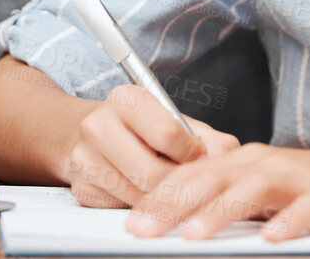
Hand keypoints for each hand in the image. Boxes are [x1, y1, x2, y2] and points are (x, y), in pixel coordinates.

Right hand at [65, 84, 237, 208]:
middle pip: (153, 173)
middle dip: (178, 183)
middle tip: (187, 182)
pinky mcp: (82, 188)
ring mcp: (84, 158)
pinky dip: (141, 206)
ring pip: (139, 196)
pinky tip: (142, 191)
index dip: (192, 153)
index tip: (197, 157)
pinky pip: (123, 209)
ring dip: (161, 198)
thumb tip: (227, 156)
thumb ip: (209, 138)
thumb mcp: (174, 121)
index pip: (168, 134)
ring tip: (165, 184)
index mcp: (126, 99)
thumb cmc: (141, 129)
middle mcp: (98, 124)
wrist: (88, 134)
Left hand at [126, 140, 309, 240]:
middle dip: (173, 205)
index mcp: (248, 163)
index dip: (160, 198)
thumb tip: (185, 222)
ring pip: (253, 190)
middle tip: (142, 230)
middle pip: (213, 180)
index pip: (195, 177)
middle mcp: (268, 164)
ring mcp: (301, 178)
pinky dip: (289, 222)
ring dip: (220, 212)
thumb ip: (234, 202)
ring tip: (193, 236)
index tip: (131, 223)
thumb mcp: (271, 193)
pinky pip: (307, 208)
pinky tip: (272, 239)